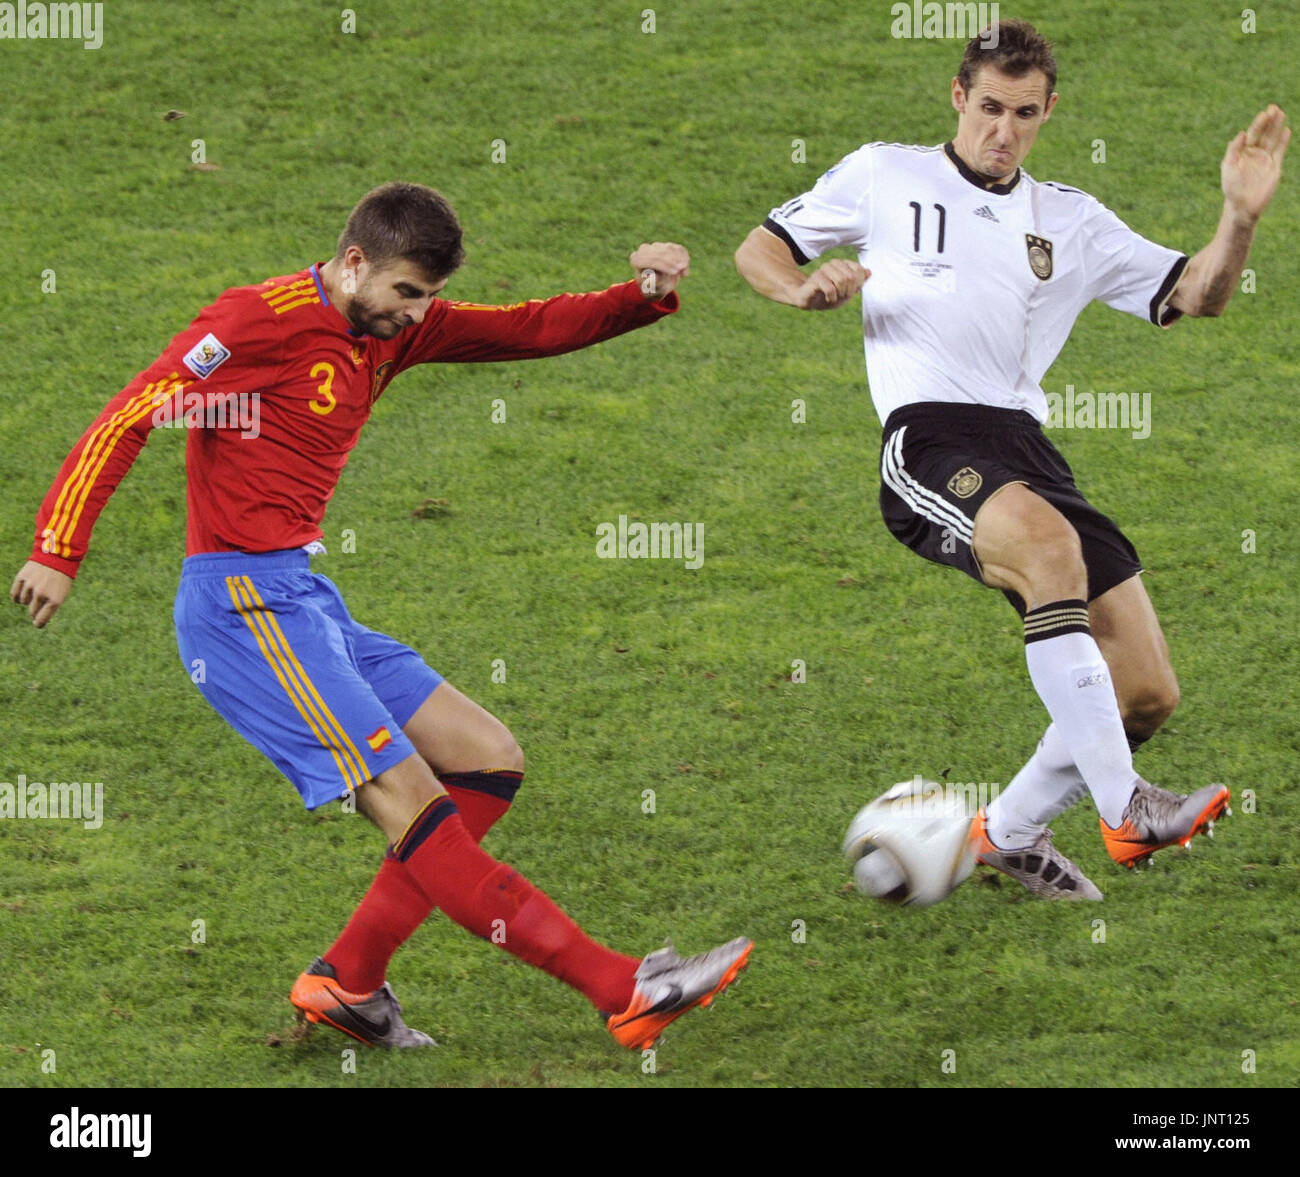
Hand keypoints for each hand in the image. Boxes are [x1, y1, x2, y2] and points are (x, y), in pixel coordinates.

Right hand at [10, 560, 72, 627]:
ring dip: (27, 600)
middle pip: (32, 612)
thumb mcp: (62, 594)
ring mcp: (31, 586)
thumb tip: (35, 619)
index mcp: (55, 600)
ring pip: (23, 602)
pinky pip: (14, 594)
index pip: (41, 620)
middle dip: (35, 610)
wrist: (58, 557)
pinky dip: (17, 596)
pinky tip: (22, 594)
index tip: (37, 623)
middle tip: (40, 602)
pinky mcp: (22, 578)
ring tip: (35, 591)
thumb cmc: (61, 579)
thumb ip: (49, 607)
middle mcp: (42, 594)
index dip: (38, 623)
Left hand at [630, 242, 689, 300]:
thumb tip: (656, 277)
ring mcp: (656, 246)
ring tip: (684, 272)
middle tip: (682, 270)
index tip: (675, 272)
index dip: (663, 265)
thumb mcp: (650, 291)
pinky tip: (686, 267)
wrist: (657, 286)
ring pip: (670, 248)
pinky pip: (678, 248)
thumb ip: (652, 284)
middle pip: (660, 253)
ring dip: (680, 259)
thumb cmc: (652, 289)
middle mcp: (644, 250)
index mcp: (636, 260)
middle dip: (672, 261)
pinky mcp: (667, 246)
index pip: (650, 260)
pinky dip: (684, 257)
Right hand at [792, 259, 869, 309]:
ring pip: (841, 280)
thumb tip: (869, 272)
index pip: (858, 270)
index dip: (858, 284)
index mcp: (842, 264)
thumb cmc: (829, 296)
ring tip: (836, 298)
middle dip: (849, 291)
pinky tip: (829, 299)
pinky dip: (832, 297)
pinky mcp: (815, 278)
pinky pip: (830, 288)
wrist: (809, 301)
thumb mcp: (847, 291)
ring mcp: (823, 269)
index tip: (851, 292)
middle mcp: (833, 264)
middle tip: (842, 297)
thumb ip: (859, 282)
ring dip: (841, 294)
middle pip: (851, 276)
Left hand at [1221, 104, 1289, 221]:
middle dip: (1269, 121)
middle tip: (1274, 108)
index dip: (1258, 123)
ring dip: (1277, 127)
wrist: (1243, 206)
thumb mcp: (1229, 167)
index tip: (1264, 114)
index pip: (1252, 134)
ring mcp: (1265, 159)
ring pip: (1273, 139)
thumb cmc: (1232, 188)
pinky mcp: (1274, 167)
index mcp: (1242, 153)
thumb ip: (1233, 150)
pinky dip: (1283, 141)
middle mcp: (1254, 154)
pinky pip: (1279, 151)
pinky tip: (1286, 130)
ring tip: (1281, 113)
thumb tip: (1242, 133)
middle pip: (1264, 134)